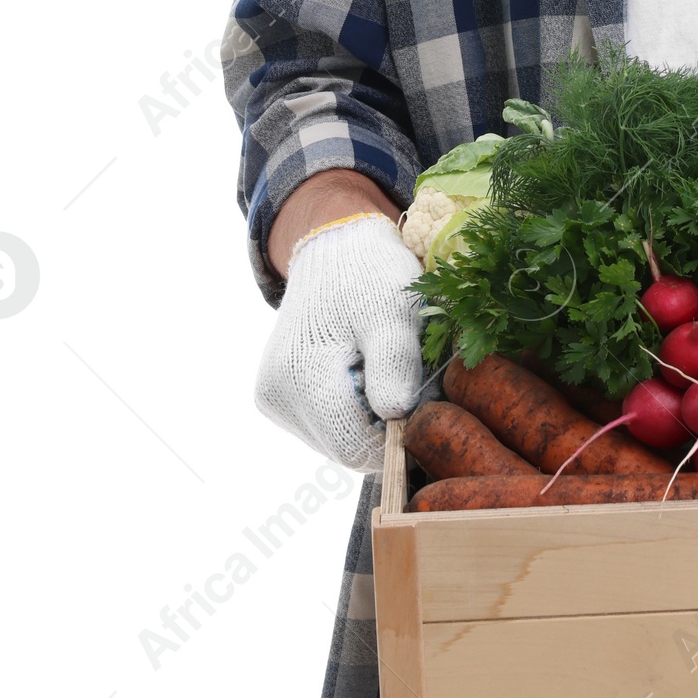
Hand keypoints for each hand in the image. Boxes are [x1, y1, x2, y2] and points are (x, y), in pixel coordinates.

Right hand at [255, 213, 423, 471]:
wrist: (335, 249)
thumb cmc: (370, 275)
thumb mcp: (395, 311)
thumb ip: (395, 363)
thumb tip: (397, 415)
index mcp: (299, 376)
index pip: (353, 447)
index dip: (397, 438)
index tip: (423, 402)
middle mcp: (275, 396)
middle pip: (345, 448)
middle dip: (385, 425)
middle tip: (410, 380)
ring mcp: (273, 399)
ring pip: (336, 440)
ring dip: (370, 417)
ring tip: (385, 370)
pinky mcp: (278, 398)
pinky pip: (326, 424)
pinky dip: (353, 408)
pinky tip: (364, 372)